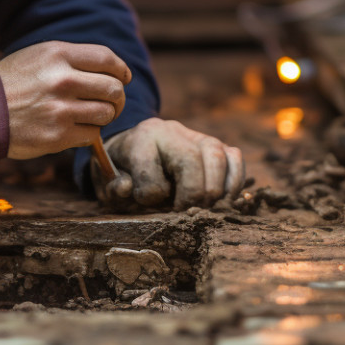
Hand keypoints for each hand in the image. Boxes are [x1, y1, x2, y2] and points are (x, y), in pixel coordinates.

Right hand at [0, 41, 130, 159]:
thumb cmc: (13, 83)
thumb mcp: (39, 56)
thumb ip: (73, 59)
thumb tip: (112, 70)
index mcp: (58, 54)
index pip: (107, 59)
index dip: (121, 70)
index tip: (123, 78)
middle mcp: (63, 79)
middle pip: (114, 88)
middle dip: (117, 97)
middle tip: (109, 102)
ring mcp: (61, 109)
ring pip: (107, 113)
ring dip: (104, 116)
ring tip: (91, 116)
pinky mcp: (58, 135)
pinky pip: (91, 134)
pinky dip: (88, 133)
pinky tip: (74, 128)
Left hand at [96, 118, 244, 210]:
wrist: (135, 145)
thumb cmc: (123, 168)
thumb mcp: (109, 177)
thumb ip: (114, 187)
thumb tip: (126, 189)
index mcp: (142, 139)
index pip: (151, 173)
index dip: (151, 197)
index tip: (150, 204)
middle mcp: (172, 131)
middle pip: (191, 160)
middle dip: (191, 195)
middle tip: (185, 213)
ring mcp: (197, 136)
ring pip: (217, 156)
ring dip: (215, 190)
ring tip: (205, 208)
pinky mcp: (216, 145)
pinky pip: (235, 158)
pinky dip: (235, 181)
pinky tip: (225, 199)